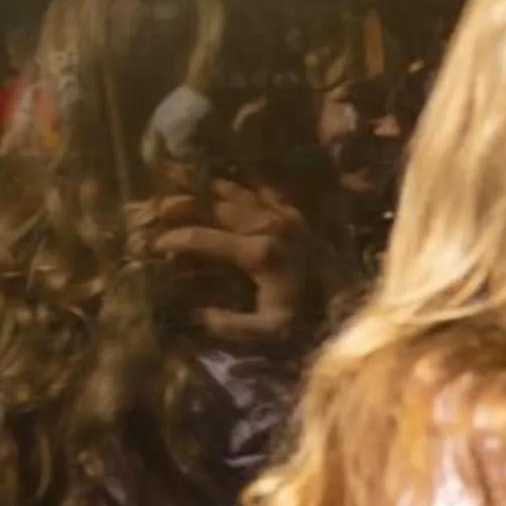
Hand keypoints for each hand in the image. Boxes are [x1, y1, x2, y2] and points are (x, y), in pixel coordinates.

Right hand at [137, 182, 308, 342]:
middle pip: (214, 207)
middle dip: (181, 205)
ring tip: (175, 175)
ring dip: (204, 186)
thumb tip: (197, 315)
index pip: (202, 237)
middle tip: (155, 208)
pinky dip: (236, 182)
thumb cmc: (309, 317)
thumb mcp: (270, 329)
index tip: (154, 245)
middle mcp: (269, 225)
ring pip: (235, 191)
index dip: (173, 239)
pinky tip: (220, 177)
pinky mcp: (294, 212)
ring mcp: (284, 214)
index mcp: (259, 252)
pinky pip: (260, 189)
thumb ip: (232, 324)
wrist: (351, 301)